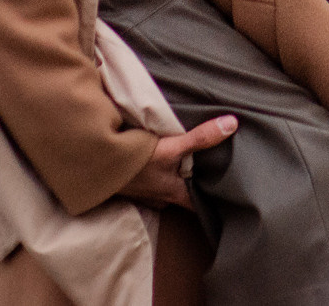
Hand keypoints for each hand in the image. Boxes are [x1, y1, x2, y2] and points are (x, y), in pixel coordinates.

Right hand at [120, 114, 236, 209]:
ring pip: (169, 185)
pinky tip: (161, 158)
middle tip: (215, 168)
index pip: (202, 203)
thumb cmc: (135, 163)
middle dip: (197, 182)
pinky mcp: (133, 183)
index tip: (231, 194)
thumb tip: (232, 124)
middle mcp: (163, 197)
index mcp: (176, 193)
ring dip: (176, 174)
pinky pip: (153, 179)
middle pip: (186, 192)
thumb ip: (200, 138)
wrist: (96, 166)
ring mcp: (146, 192)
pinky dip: (160, 170)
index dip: (216, 199)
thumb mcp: (170, 148)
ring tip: (191, 160)